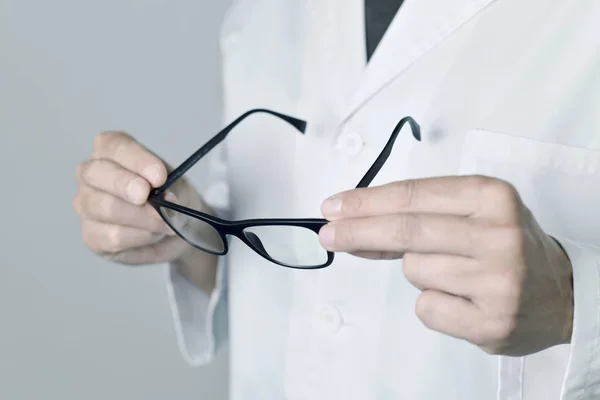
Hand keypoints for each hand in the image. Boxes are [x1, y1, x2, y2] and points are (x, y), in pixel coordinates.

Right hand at [73, 131, 206, 265]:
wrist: (175, 230)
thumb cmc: (170, 197)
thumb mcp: (177, 185)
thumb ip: (169, 187)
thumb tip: (162, 198)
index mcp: (110, 150)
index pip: (114, 146)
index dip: (136, 160)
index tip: (159, 176)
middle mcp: (90, 174)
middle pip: (96, 173)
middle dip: (124, 184)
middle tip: (146, 196)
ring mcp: (86, 205)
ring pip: (103, 207)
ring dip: (140, 217)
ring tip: (165, 222)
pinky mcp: (91, 235)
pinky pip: (111, 236)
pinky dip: (139, 237)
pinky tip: (154, 235)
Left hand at [318, 175, 573, 355]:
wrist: (560, 293)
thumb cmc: (504, 245)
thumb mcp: (472, 211)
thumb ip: (417, 214)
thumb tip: (352, 223)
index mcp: (492, 196)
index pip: (412, 196)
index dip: (365, 202)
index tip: (334, 208)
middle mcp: (499, 235)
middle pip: (406, 230)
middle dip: (358, 232)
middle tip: (328, 235)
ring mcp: (498, 280)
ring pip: (414, 270)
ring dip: (419, 271)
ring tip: (456, 271)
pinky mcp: (492, 321)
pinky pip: (427, 308)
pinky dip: (432, 302)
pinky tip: (460, 298)